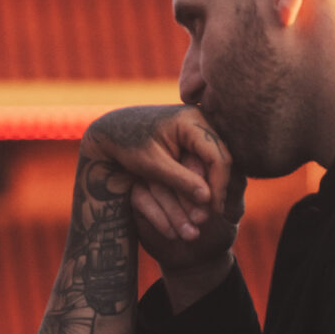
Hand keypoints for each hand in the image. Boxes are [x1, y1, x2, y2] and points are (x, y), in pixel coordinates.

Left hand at [81, 105, 232, 233]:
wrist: (113, 131)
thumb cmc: (128, 145)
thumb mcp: (152, 165)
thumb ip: (181, 180)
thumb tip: (208, 198)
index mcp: (191, 120)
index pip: (217, 157)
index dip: (219, 186)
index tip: (215, 210)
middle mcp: (200, 120)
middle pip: (221, 158)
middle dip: (219, 187)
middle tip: (218, 213)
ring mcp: (198, 127)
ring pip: (215, 161)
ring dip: (213, 185)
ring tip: (212, 209)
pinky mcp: (193, 137)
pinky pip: (206, 159)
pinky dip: (204, 179)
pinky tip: (203, 197)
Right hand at [133, 156, 245, 269]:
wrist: (197, 257)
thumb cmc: (218, 227)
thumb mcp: (233, 208)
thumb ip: (232, 187)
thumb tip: (225, 170)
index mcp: (199, 161)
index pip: (197, 156)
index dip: (203, 177)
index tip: (211, 200)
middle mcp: (174, 165)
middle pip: (174, 168)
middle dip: (189, 197)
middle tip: (202, 219)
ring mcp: (152, 178)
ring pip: (157, 184)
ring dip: (175, 212)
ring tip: (191, 234)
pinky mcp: (137, 195)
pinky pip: (142, 199)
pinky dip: (159, 218)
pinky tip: (173, 234)